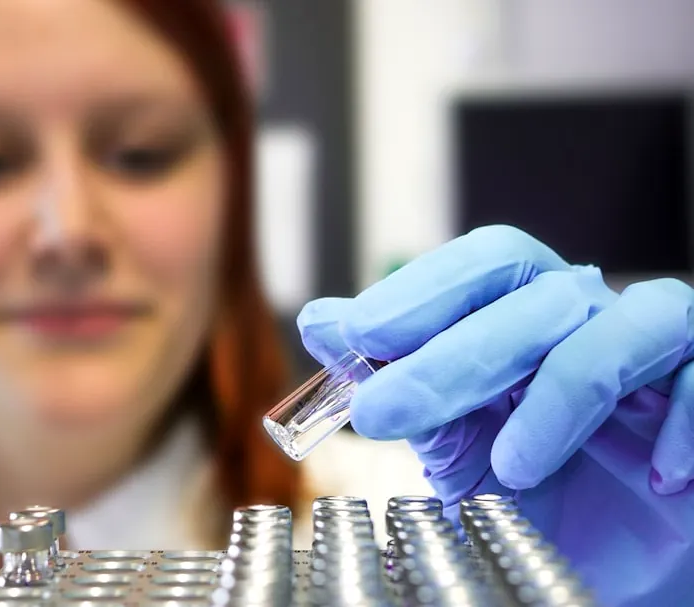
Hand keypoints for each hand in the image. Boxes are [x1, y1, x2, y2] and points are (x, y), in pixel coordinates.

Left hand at [298, 225, 693, 606]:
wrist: (607, 555)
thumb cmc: (532, 489)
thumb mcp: (450, 440)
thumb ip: (396, 381)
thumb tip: (320, 320)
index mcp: (523, 316)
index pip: (481, 267)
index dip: (419, 292)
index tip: (353, 336)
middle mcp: (588, 319)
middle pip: (533, 293)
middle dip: (453, 353)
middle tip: (381, 412)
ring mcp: (654, 353)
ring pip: (626, 324)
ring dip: (562, 392)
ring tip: (513, 468)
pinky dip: (685, 420)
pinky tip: (653, 475)